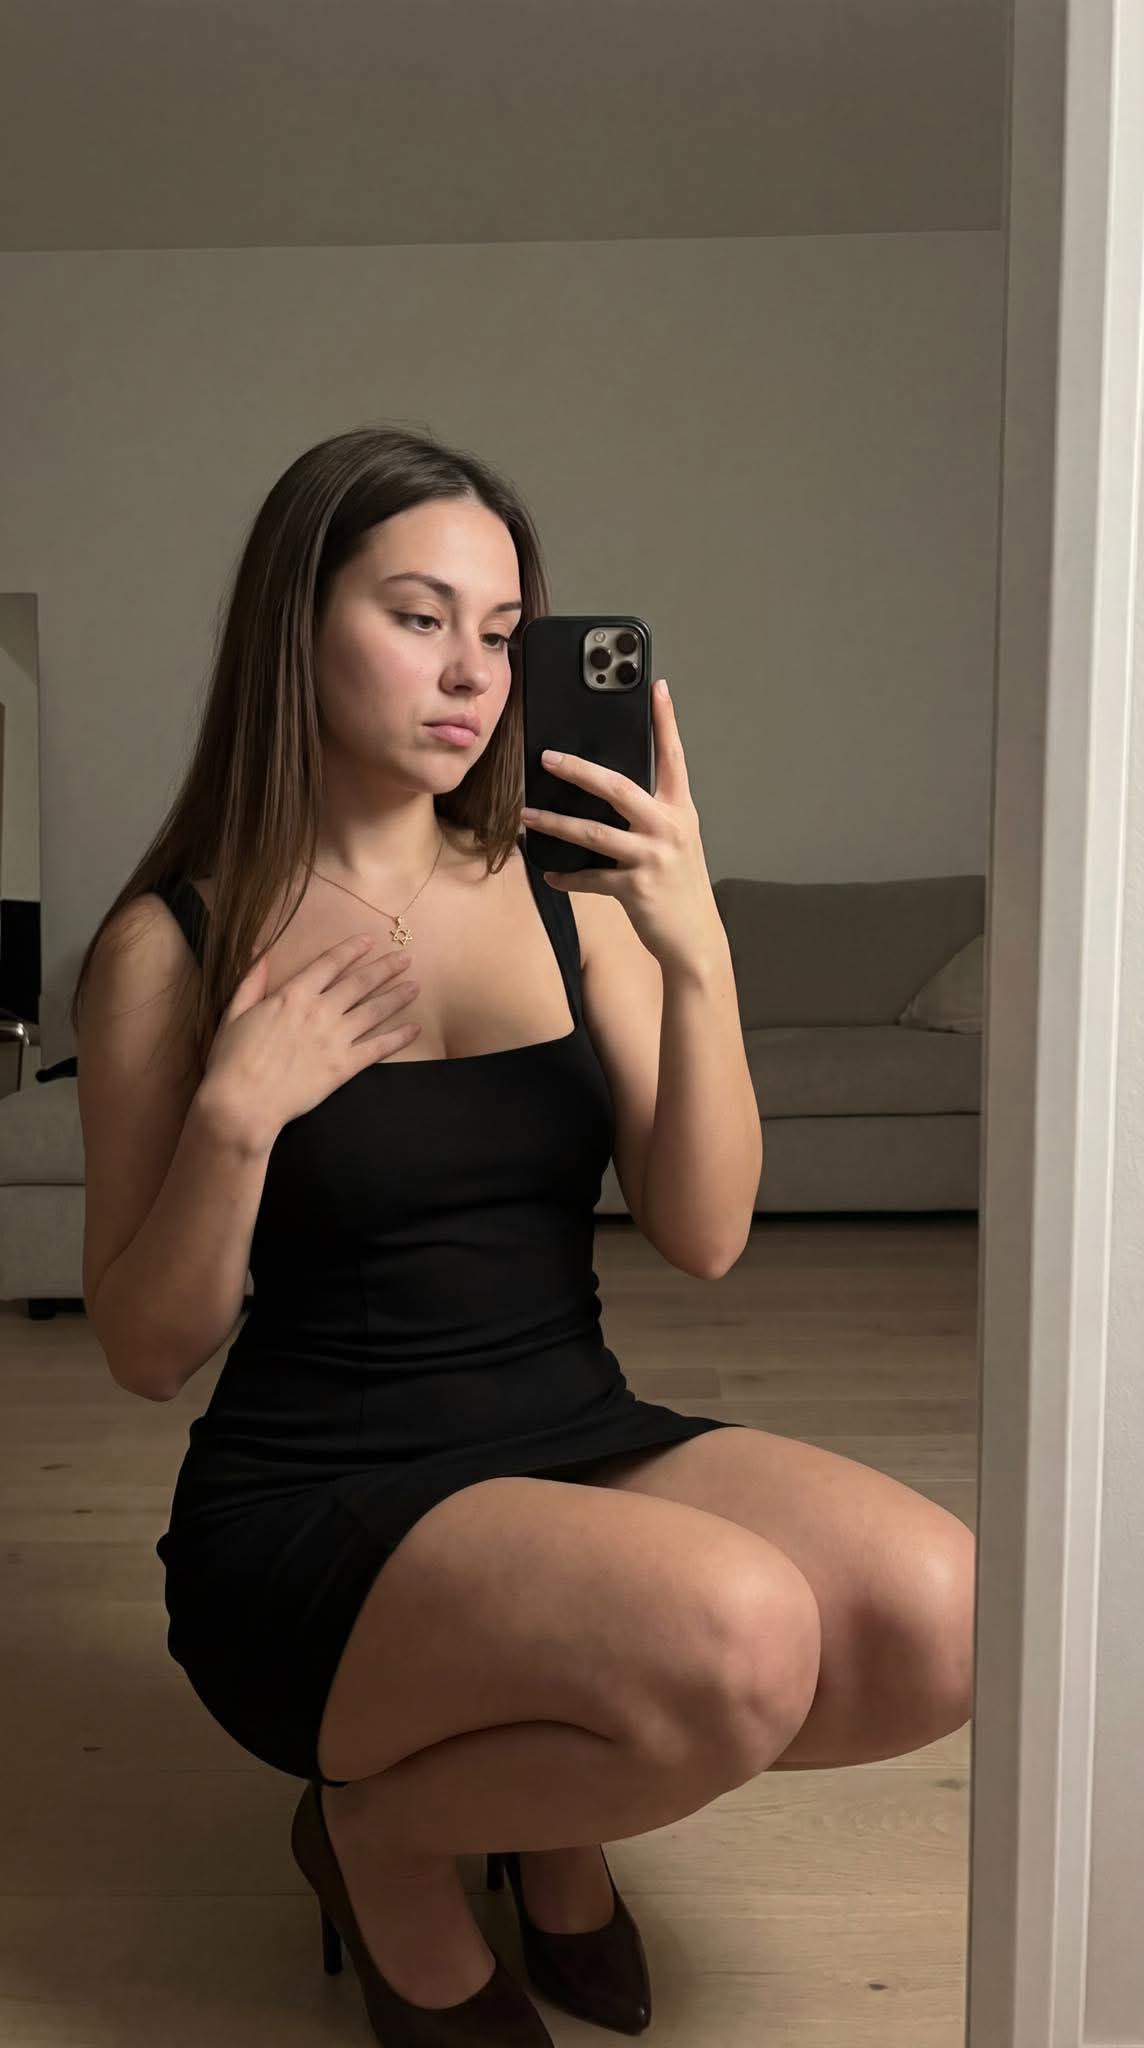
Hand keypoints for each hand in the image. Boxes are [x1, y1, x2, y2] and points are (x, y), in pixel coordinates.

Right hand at [200, 933, 420, 1146]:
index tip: (369, 940)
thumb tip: (259, 950)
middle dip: (385, 968)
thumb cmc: (233, 1060)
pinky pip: (378, 1047)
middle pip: (360, 983)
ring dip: (397, 996)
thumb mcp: (235, 1012)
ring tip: (415, 986)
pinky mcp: (344, 1066)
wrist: (243, 1102)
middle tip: (405, 958)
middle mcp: (319, 1010)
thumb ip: (251, 981)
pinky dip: (399, 1037)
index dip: (351, 950)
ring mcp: (335, 1038)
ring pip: (374, 1010)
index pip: (329, 963)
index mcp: (293, 995)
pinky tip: (414, 1028)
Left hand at [521, 676, 722, 973]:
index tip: (657, 687)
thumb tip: (609, 791)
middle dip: (580, 770)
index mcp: (680, 811)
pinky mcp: (637, 889)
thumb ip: (651, 815)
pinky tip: (549, 874)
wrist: (696, 939)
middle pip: (619, 788)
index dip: (666, 721)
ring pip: (594, 834)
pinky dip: (567, 877)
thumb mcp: (676, 842)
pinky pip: (591, 878)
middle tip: (548, 757)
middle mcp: (669, 829)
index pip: (673, 757)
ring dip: (555, 824)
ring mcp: (653, 859)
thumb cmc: (680, 887)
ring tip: (528, 816)